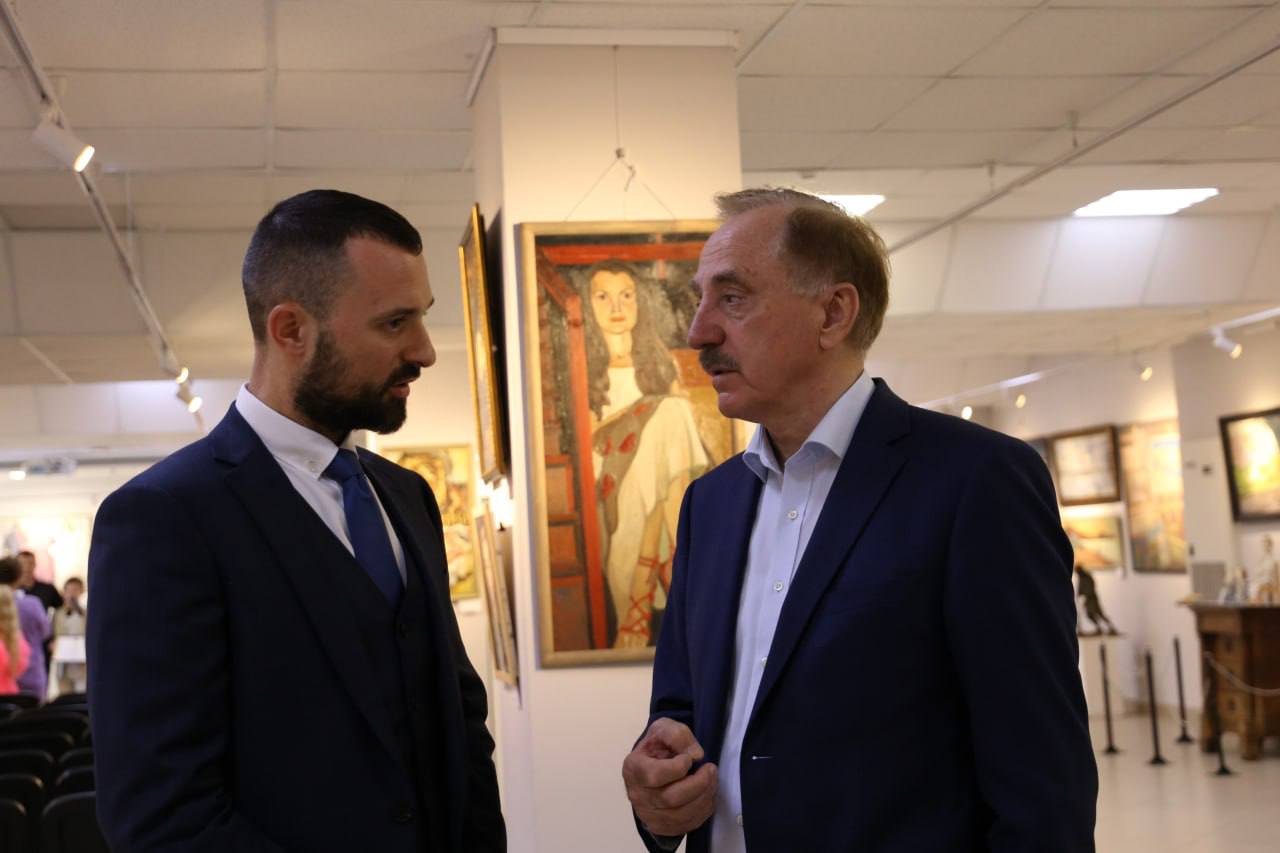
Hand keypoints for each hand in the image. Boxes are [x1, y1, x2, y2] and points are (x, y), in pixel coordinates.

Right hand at [622, 718, 717, 836]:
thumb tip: (696, 755)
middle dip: (698, 783)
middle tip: (711, 769)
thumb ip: (678, 735)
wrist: (653, 762)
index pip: (655, 775)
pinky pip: (687, 825)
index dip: (677, 768)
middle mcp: (637, 795)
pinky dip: (703, 810)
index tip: (688, 758)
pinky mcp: (662, 827)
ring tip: (711, 780)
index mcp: (633, 768)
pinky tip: (707, 795)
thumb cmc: (658, 745)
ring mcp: (648, 814)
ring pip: (681, 814)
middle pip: (671, 798)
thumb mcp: (664, 728)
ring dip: (704, 797)